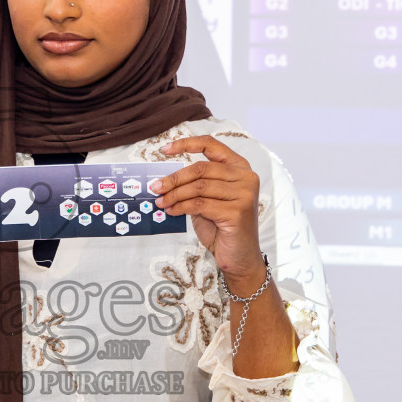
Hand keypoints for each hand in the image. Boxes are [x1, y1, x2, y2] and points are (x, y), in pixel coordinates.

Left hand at [152, 136, 266, 288]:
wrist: (239, 257)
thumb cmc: (222, 227)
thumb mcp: (208, 200)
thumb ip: (195, 185)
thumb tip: (164, 179)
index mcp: (240, 167)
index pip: (212, 145)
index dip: (186, 144)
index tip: (165, 149)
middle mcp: (246, 177)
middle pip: (201, 168)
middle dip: (174, 178)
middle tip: (155, 187)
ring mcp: (244, 194)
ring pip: (198, 187)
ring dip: (174, 194)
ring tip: (161, 202)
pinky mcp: (237, 212)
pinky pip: (200, 204)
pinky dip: (181, 207)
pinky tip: (171, 211)